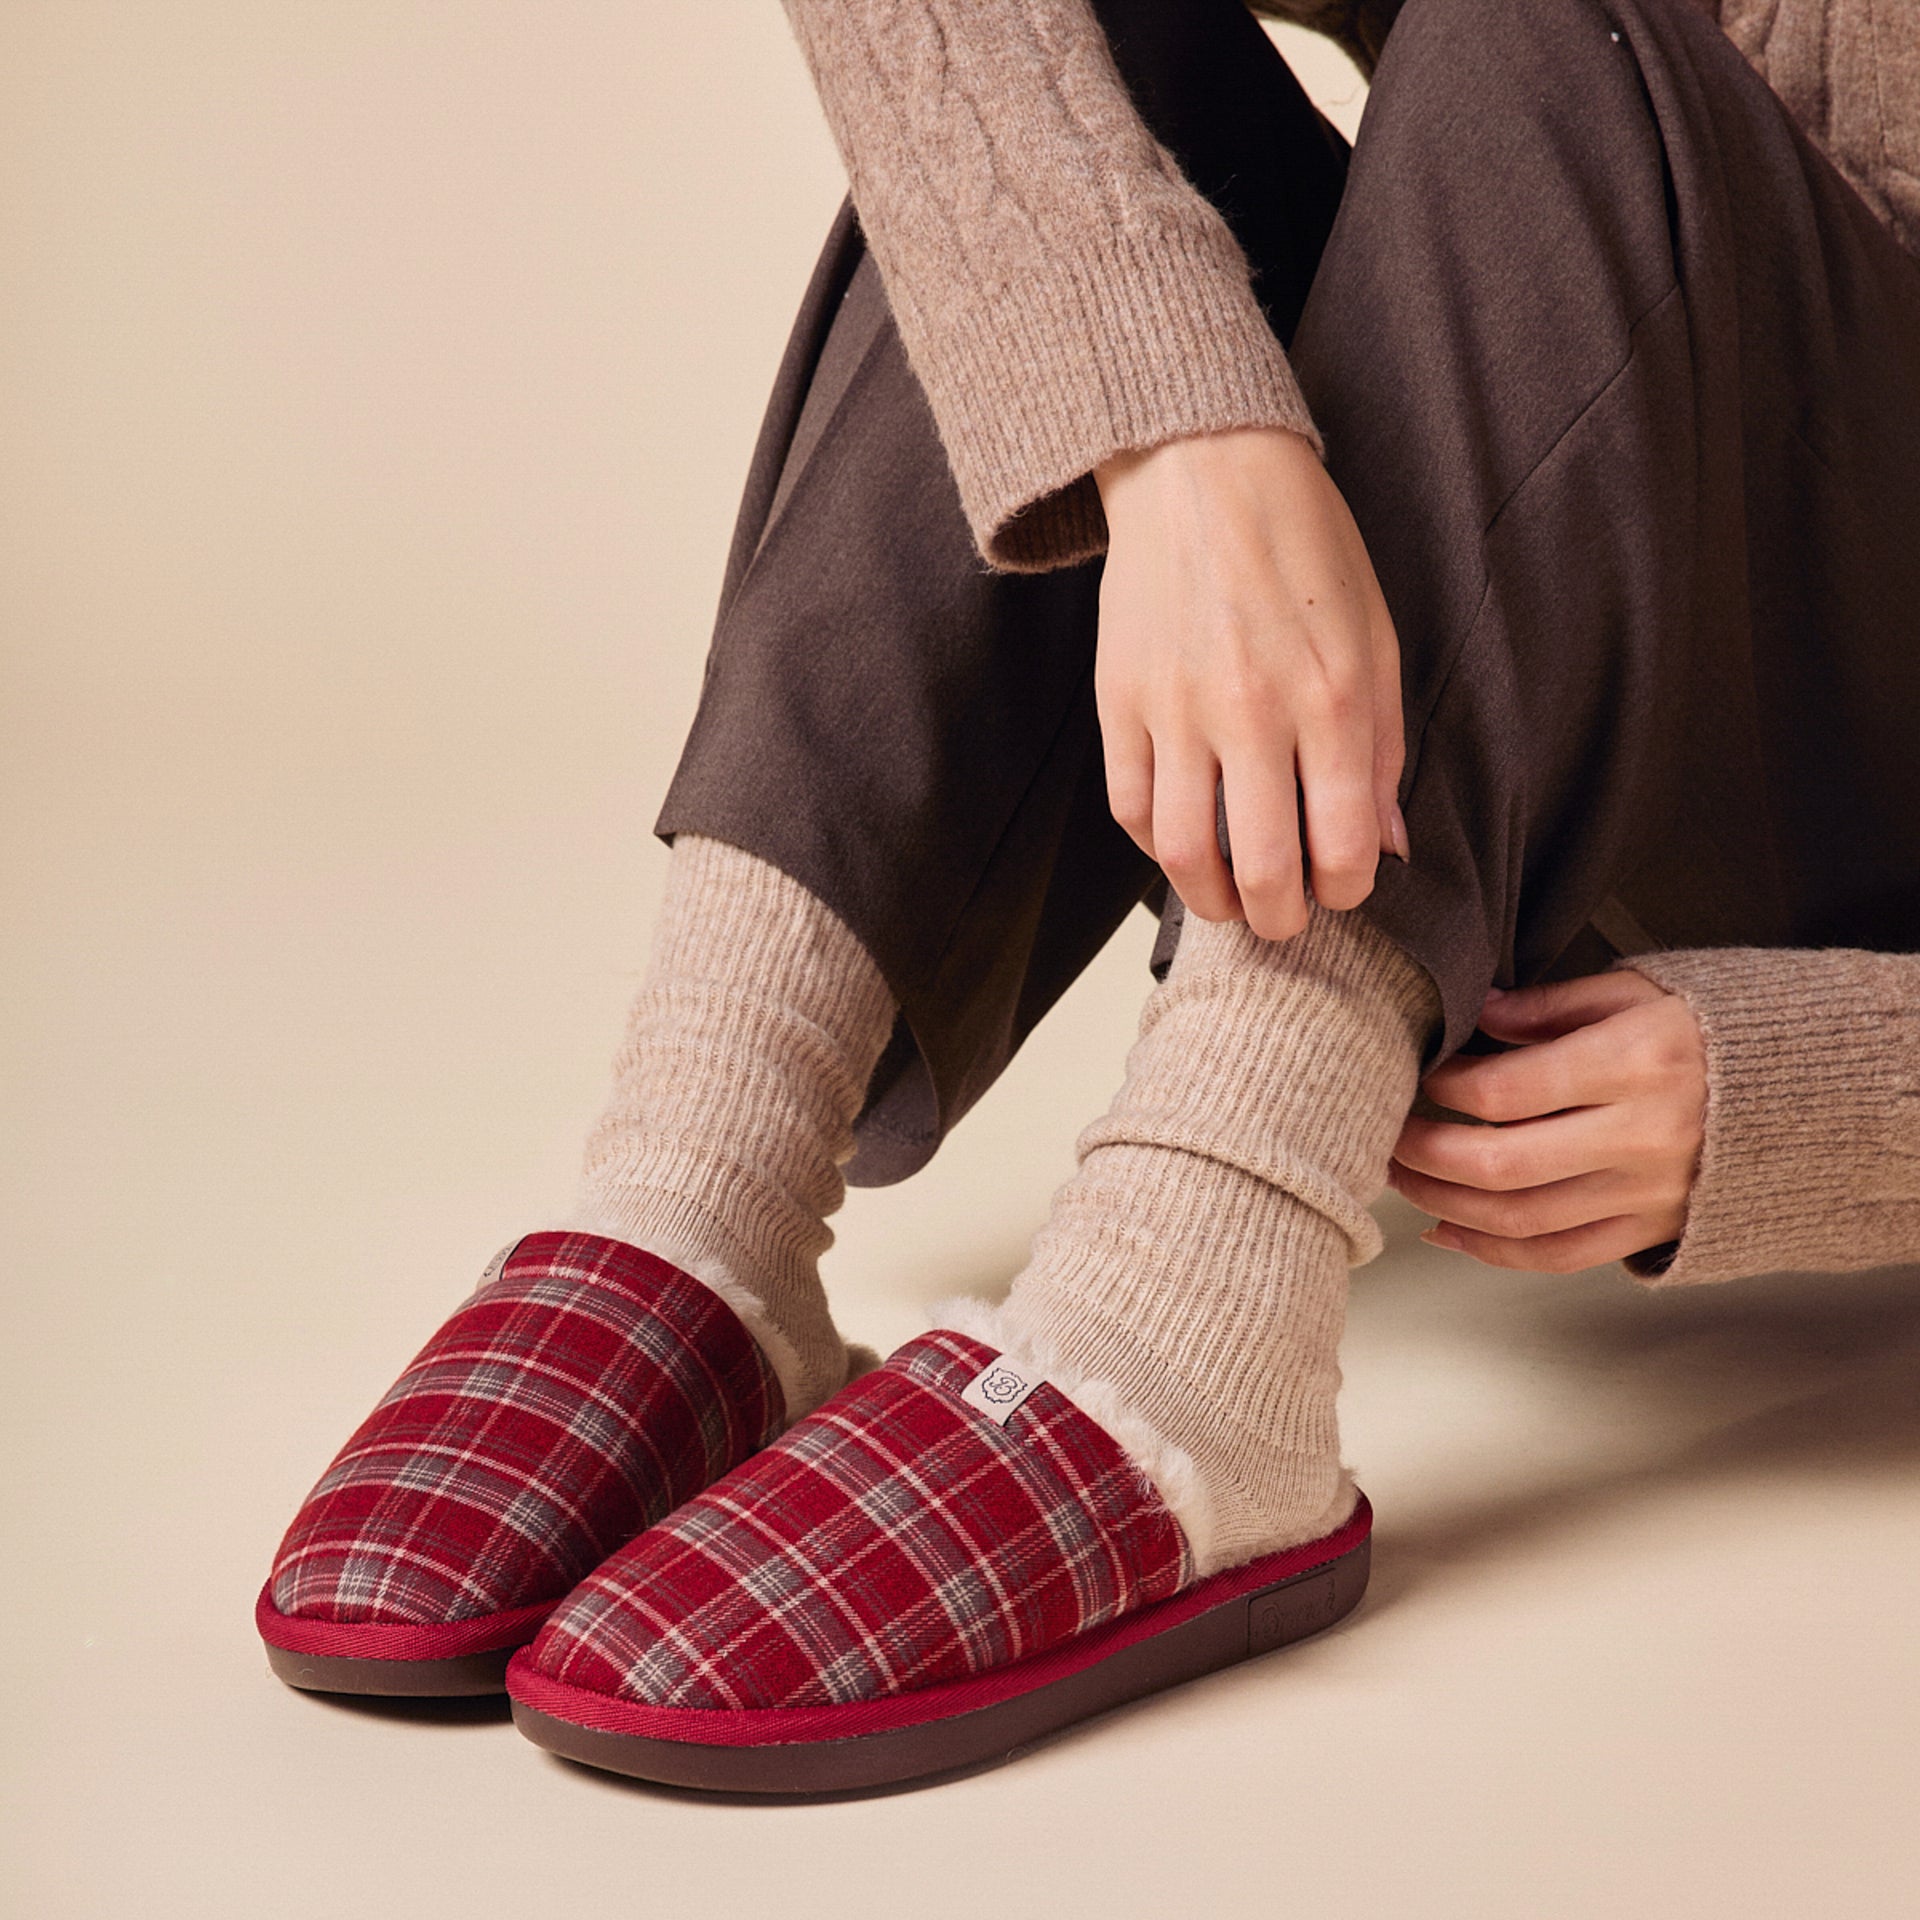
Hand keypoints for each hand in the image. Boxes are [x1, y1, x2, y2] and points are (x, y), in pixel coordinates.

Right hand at [1093, 426, 1409, 941]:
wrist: (1202, 469)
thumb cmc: (1304, 548)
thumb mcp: (1375, 636)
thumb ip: (1384, 749)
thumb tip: (1387, 845)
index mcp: (1333, 697)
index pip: (1343, 846)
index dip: (1347, 889)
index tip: (1343, 885)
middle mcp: (1253, 711)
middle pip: (1262, 869)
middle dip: (1280, 919)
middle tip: (1285, 919)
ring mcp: (1176, 708)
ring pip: (1183, 853)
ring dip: (1211, 901)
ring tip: (1230, 901)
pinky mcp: (1120, 700)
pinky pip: (1131, 807)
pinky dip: (1157, 846)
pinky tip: (1183, 843)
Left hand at [1385, 968, 1707, 1271]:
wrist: (1808, 1095)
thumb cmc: (1709, 1032)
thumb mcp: (1638, 991)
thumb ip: (1551, 1006)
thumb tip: (1476, 1012)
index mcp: (1634, 1063)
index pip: (1508, 1089)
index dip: (1446, 1086)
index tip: (1422, 1074)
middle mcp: (1641, 1137)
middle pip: (1502, 1164)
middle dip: (1426, 1154)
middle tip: (1386, 1137)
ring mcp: (1647, 1193)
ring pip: (1521, 1219)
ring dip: (1444, 1204)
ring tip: (1402, 1179)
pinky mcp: (1651, 1228)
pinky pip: (1558, 1256)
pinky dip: (1493, 1251)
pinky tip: (1447, 1229)